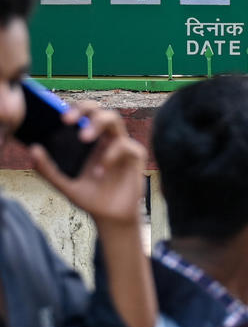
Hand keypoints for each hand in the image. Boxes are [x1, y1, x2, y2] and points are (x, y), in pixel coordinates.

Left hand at [29, 101, 146, 226]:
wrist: (110, 218)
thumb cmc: (90, 198)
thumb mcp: (64, 185)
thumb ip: (48, 170)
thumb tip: (33, 150)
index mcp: (91, 142)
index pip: (85, 114)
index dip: (75, 108)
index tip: (59, 117)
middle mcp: (107, 140)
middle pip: (101, 110)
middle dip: (85, 109)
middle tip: (68, 120)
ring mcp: (122, 146)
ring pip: (115, 120)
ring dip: (98, 124)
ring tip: (84, 138)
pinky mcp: (135, 157)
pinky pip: (125, 145)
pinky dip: (110, 155)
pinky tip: (100, 171)